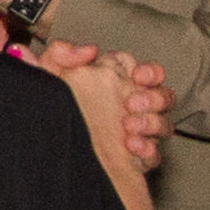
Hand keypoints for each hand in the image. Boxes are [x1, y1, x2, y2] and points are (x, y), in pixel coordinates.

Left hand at [31, 40, 170, 168]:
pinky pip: (153, 155)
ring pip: (164, 125)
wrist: (45, 154)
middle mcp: (131, 108)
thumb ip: (59, 55)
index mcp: (116, 86)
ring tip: (129, 126)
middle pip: (163, 96)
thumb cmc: (49, 111)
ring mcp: (136, 134)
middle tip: (132, 102)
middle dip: (154, 97)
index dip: (148, 72)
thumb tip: (88, 50)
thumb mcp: (47, 78)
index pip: (145, 72)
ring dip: (152, 123)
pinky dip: (147, 150)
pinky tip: (132, 146)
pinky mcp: (134, 159)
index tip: (137, 76)